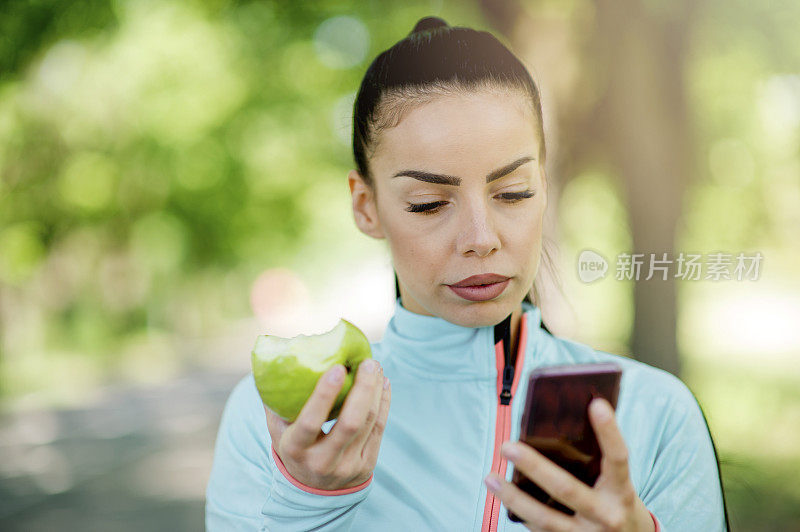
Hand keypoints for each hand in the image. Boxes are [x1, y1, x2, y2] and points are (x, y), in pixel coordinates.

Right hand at [265, 359, 390, 490]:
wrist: (314, 492)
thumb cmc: (294, 447)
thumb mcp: (278, 431)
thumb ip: (276, 402)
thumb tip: (278, 363)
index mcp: (296, 449)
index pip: (310, 422)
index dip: (324, 394)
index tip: (338, 368)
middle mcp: (323, 461)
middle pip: (350, 422)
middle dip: (363, 389)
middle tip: (368, 362)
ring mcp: (348, 465)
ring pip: (369, 422)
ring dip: (376, 391)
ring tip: (375, 367)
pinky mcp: (367, 465)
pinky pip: (379, 428)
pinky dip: (384, 403)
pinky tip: (383, 384)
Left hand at [484, 397, 654, 530]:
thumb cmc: (616, 501)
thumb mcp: (617, 483)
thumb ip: (598, 460)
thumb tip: (564, 420)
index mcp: (622, 491)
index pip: (618, 458)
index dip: (609, 432)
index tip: (596, 404)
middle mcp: (607, 515)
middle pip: (567, 489)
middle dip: (534, 467)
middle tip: (507, 447)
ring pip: (545, 518)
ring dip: (514, 497)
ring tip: (491, 478)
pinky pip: (541, 531)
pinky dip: (521, 513)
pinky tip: (505, 497)